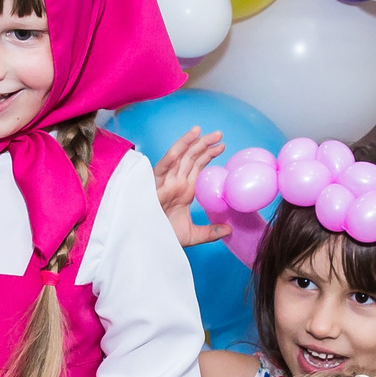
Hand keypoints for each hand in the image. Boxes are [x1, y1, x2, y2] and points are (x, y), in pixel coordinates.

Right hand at [153, 127, 230, 246]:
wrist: (146, 245)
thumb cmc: (164, 237)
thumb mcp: (192, 235)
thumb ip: (210, 232)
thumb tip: (229, 230)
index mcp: (183, 190)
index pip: (197, 167)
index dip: (208, 154)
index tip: (222, 146)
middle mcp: (175, 183)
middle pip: (190, 158)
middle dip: (203, 144)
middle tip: (219, 134)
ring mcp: (165, 182)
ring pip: (178, 157)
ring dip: (190, 143)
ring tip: (202, 131)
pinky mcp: (155, 185)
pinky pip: (164, 165)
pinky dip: (174, 153)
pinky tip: (185, 142)